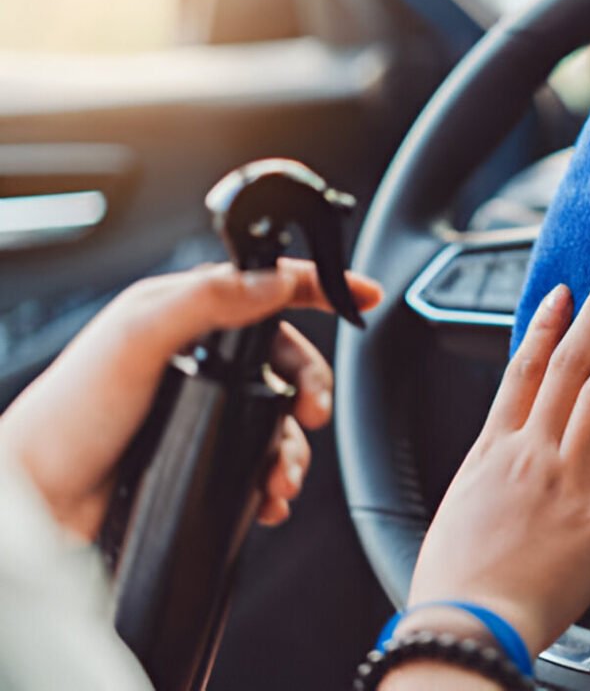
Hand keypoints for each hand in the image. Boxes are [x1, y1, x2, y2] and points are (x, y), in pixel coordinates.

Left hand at [0, 259, 382, 539]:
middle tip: (313, 414)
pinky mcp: (202, 453)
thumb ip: (208, 300)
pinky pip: (260, 459)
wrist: (35, 500)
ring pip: (279, 416)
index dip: (318, 287)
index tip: (364, 294)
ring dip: (295, 447)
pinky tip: (270, 497)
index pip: (265, 286)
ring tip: (283, 475)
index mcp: (183, 314)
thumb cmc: (68, 415)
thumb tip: (273, 280)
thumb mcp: (138, 339)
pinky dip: (277, 479)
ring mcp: (201, 408)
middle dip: (312, 386)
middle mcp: (197, 357)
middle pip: (286, 359)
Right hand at [402, 267, 589, 656]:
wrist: (465, 623)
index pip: (523, 370)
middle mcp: (532, 453)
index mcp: (494, 449)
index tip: (560, 295)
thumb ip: (486, 475)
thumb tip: (500, 460)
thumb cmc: (455, 579)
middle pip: (567, 368)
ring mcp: (569, 481)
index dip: (543, 326)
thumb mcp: (458, 508)